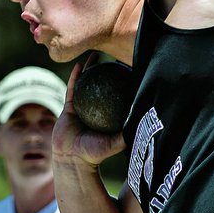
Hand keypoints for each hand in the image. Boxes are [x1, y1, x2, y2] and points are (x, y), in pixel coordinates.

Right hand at [52, 52, 126, 167]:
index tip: (128, 67)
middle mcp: (95, 109)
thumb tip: (145, 121)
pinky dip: (76, 76)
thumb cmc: (95, 153)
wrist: (72, 159)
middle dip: (108, 70)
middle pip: (103, 85)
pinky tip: (81, 65)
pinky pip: (72, 88)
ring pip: (87, 83)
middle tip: (114, 56)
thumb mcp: (115, 143)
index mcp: (106, 116)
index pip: (117, 94)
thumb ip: (127, 133)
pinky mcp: (68, 107)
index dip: (122, 81)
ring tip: (97, 53)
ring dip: (91, 68)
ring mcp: (81, 107)